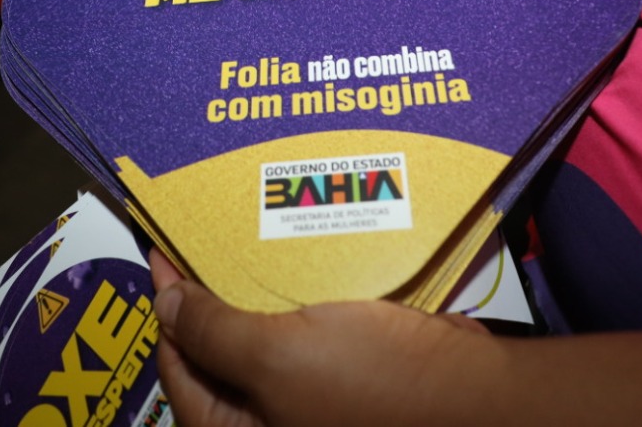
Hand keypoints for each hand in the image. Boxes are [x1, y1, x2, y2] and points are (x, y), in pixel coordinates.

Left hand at [150, 250, 493, 426]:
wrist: (476, 396)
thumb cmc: (376, 387)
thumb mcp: (277, 356)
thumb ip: (213, 331)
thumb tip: (166, 301)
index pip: (178, 365)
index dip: (168, 305)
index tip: (165, 250)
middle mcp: (269, 421)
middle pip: (219, 352)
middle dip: (211, 294)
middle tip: (203, 235)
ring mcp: (311, 398)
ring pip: (266, 337)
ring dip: (255, 288)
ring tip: (242, 233)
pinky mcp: (348, 374)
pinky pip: (310, 329)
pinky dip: (299, 293)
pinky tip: (296, 252)